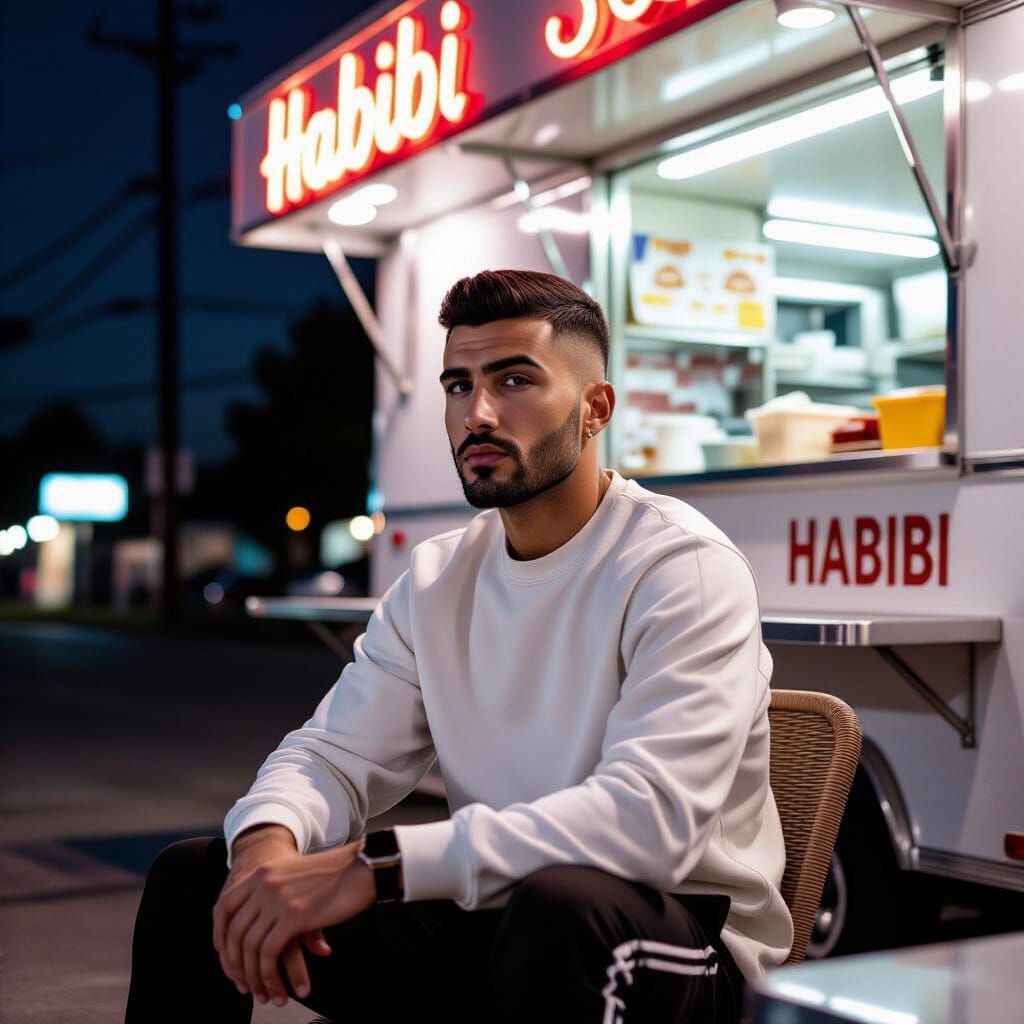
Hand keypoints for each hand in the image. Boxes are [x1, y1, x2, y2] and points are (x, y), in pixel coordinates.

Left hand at [213, 830, 375, 1006]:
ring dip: (255, 978)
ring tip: (266, 995)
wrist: (362, 865)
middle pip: (234, 932)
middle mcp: (264, 884)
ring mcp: (277, 899)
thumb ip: (275, 892)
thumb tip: (262, 926)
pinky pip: (268, 954)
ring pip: (250, 948)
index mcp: (262, 872)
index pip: (224, 907)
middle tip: (246, 986)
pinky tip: (279, 988)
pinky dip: (270, 977)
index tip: (226, 957)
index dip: (220, 936)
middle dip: (236, 966)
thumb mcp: (295, 875)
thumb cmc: (336, 873)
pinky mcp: (293, 916)